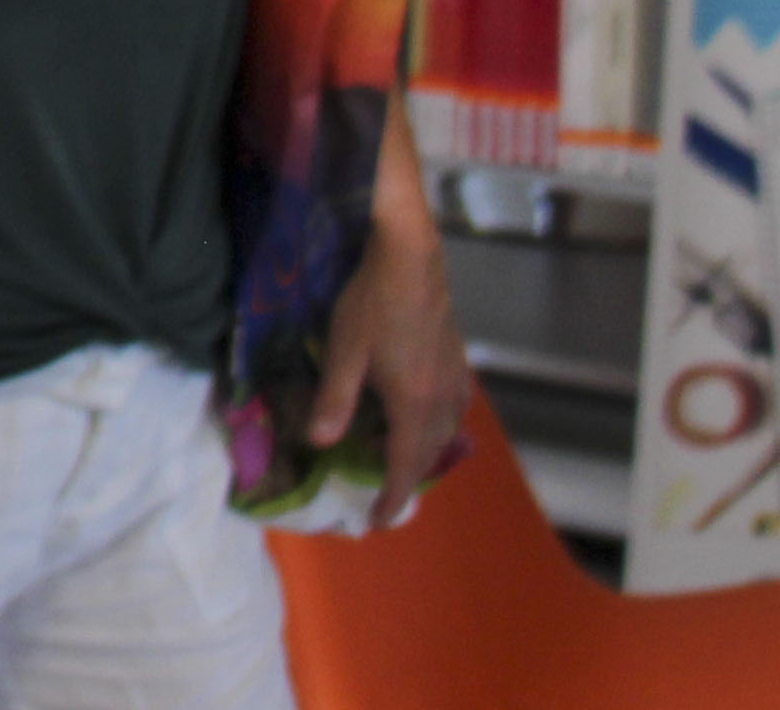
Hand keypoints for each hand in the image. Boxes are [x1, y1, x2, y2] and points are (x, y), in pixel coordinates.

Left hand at [309, 201, 469, 522]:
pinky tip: (423, 414)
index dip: (393, 496)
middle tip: (386, 495)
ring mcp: (456, 378)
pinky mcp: (459, 360)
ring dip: (425, 451)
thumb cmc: (372, 303)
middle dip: (409, 478)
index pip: (405, 464)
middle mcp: (443, 399)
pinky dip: (438, 424)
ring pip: (446, 431)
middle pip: (430, 452)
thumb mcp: (343, 351)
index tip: (380, 520)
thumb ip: (334, 399)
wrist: (411, 259)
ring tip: (398, 458)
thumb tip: (320, 443)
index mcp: (415, 404)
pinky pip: (454, 408)